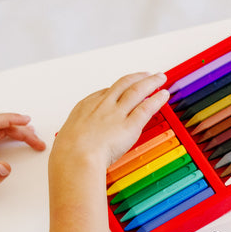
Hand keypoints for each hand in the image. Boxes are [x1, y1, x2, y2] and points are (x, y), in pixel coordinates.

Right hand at [51, 72, 168, 169]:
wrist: (75, 156)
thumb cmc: (68, 152)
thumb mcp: (67, 137)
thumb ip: (75, 135)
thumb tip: (72, 143)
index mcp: (86, 107)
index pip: (105, 93)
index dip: (118, 90)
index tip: (124, 89)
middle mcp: (103, 105)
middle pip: (123, 84)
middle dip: (136, 78)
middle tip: (146, 75)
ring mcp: (117, 114)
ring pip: (137, 90)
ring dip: (150, 82)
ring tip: (160, 78)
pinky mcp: (130, 125)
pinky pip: (147, 108)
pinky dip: (157, 100)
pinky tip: (163, 95)